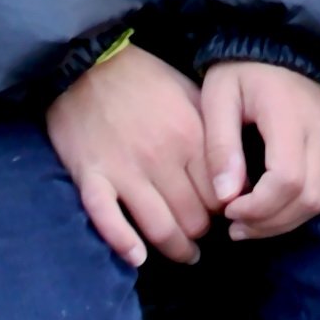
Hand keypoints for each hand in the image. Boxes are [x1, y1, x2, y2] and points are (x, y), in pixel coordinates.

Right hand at [45, 42, 215, 269]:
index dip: (224, 209)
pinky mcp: (91, 176)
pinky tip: (137, 257)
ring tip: (182, 254)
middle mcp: (161, 158)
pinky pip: (108, 221)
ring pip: (160, 228)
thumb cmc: (143, 78)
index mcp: (190, 135)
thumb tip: (233, 170)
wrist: (86, 62)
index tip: (220, 212)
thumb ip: (212, 131)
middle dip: (200, 232)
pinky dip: (124, 244)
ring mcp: (124, 170)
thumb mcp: (190, 93)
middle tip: (200, 234)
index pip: (220, 193)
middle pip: (193, 218)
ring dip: (175, 249)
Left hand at [201, 59, 319, 242]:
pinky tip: (270, 208)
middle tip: (235, 227)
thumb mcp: (219, 97)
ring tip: (248, 223)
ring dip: (284, 221)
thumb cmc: (243, 69)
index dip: (259, 207)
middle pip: (309, 198)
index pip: (287, 180)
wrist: (283, 41)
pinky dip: (297, 207)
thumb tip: (225, 198)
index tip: (228, 210)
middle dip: (270, 223)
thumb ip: (221, 146)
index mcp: (289, 115)